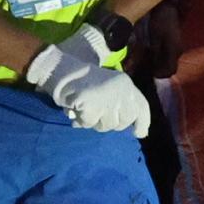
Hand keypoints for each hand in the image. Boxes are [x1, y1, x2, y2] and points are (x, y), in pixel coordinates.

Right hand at [25, 38, 152, 136]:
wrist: (61, 70)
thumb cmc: (84, 81)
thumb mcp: (109, 88)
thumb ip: (120, 104)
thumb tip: (137, 132)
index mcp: (126, 84)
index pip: (141, 107)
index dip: (142, 122)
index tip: (138, 133)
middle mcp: (121, 91)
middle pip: (125, 121)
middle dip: (112, 124)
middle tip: (98, 117)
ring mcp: (107, 98)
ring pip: (107, 125)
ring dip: (95, 122)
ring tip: (85, 111)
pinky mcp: (91, 105)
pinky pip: (89, 123)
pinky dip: (82, 120)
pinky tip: (76, 111)